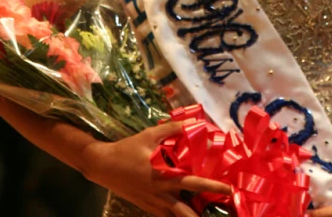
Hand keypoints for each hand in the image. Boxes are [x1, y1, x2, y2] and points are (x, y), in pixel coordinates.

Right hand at [83, 121, 230, 216]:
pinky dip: (175, 214)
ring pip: (175, 216)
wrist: (103, 166)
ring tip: (201, 211)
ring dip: (189, 215)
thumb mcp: (150, 135)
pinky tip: (182, 208)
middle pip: (186, 212)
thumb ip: (172, 128)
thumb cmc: (127, 149)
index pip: (194, 183)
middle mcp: (161, 194)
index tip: (229, 188)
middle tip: (219, 208)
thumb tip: (192, 123)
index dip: (212, 186)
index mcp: (164, 176)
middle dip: (201, 215)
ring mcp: (153, 203)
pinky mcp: (146, 207)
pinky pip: (165, 215)